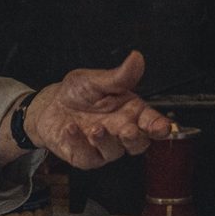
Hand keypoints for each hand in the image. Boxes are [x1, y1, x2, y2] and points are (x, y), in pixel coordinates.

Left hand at [24, 51, 177, 168]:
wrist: (51, 105)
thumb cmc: (79, 92)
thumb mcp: (97, 80)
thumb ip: (119, 76)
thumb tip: (136, 58)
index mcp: (131, 112)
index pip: (152, 123)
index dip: (160, 127)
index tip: (163, 128)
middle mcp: (121, 131)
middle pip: (138, 143)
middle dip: (135, 139)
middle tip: (128, 130)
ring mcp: (104, 147)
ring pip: (114, 152)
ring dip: (105, 141)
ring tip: (95, 128)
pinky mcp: (85, 156)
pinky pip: (87, 156)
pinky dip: (79, 143)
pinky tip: (71, 129)